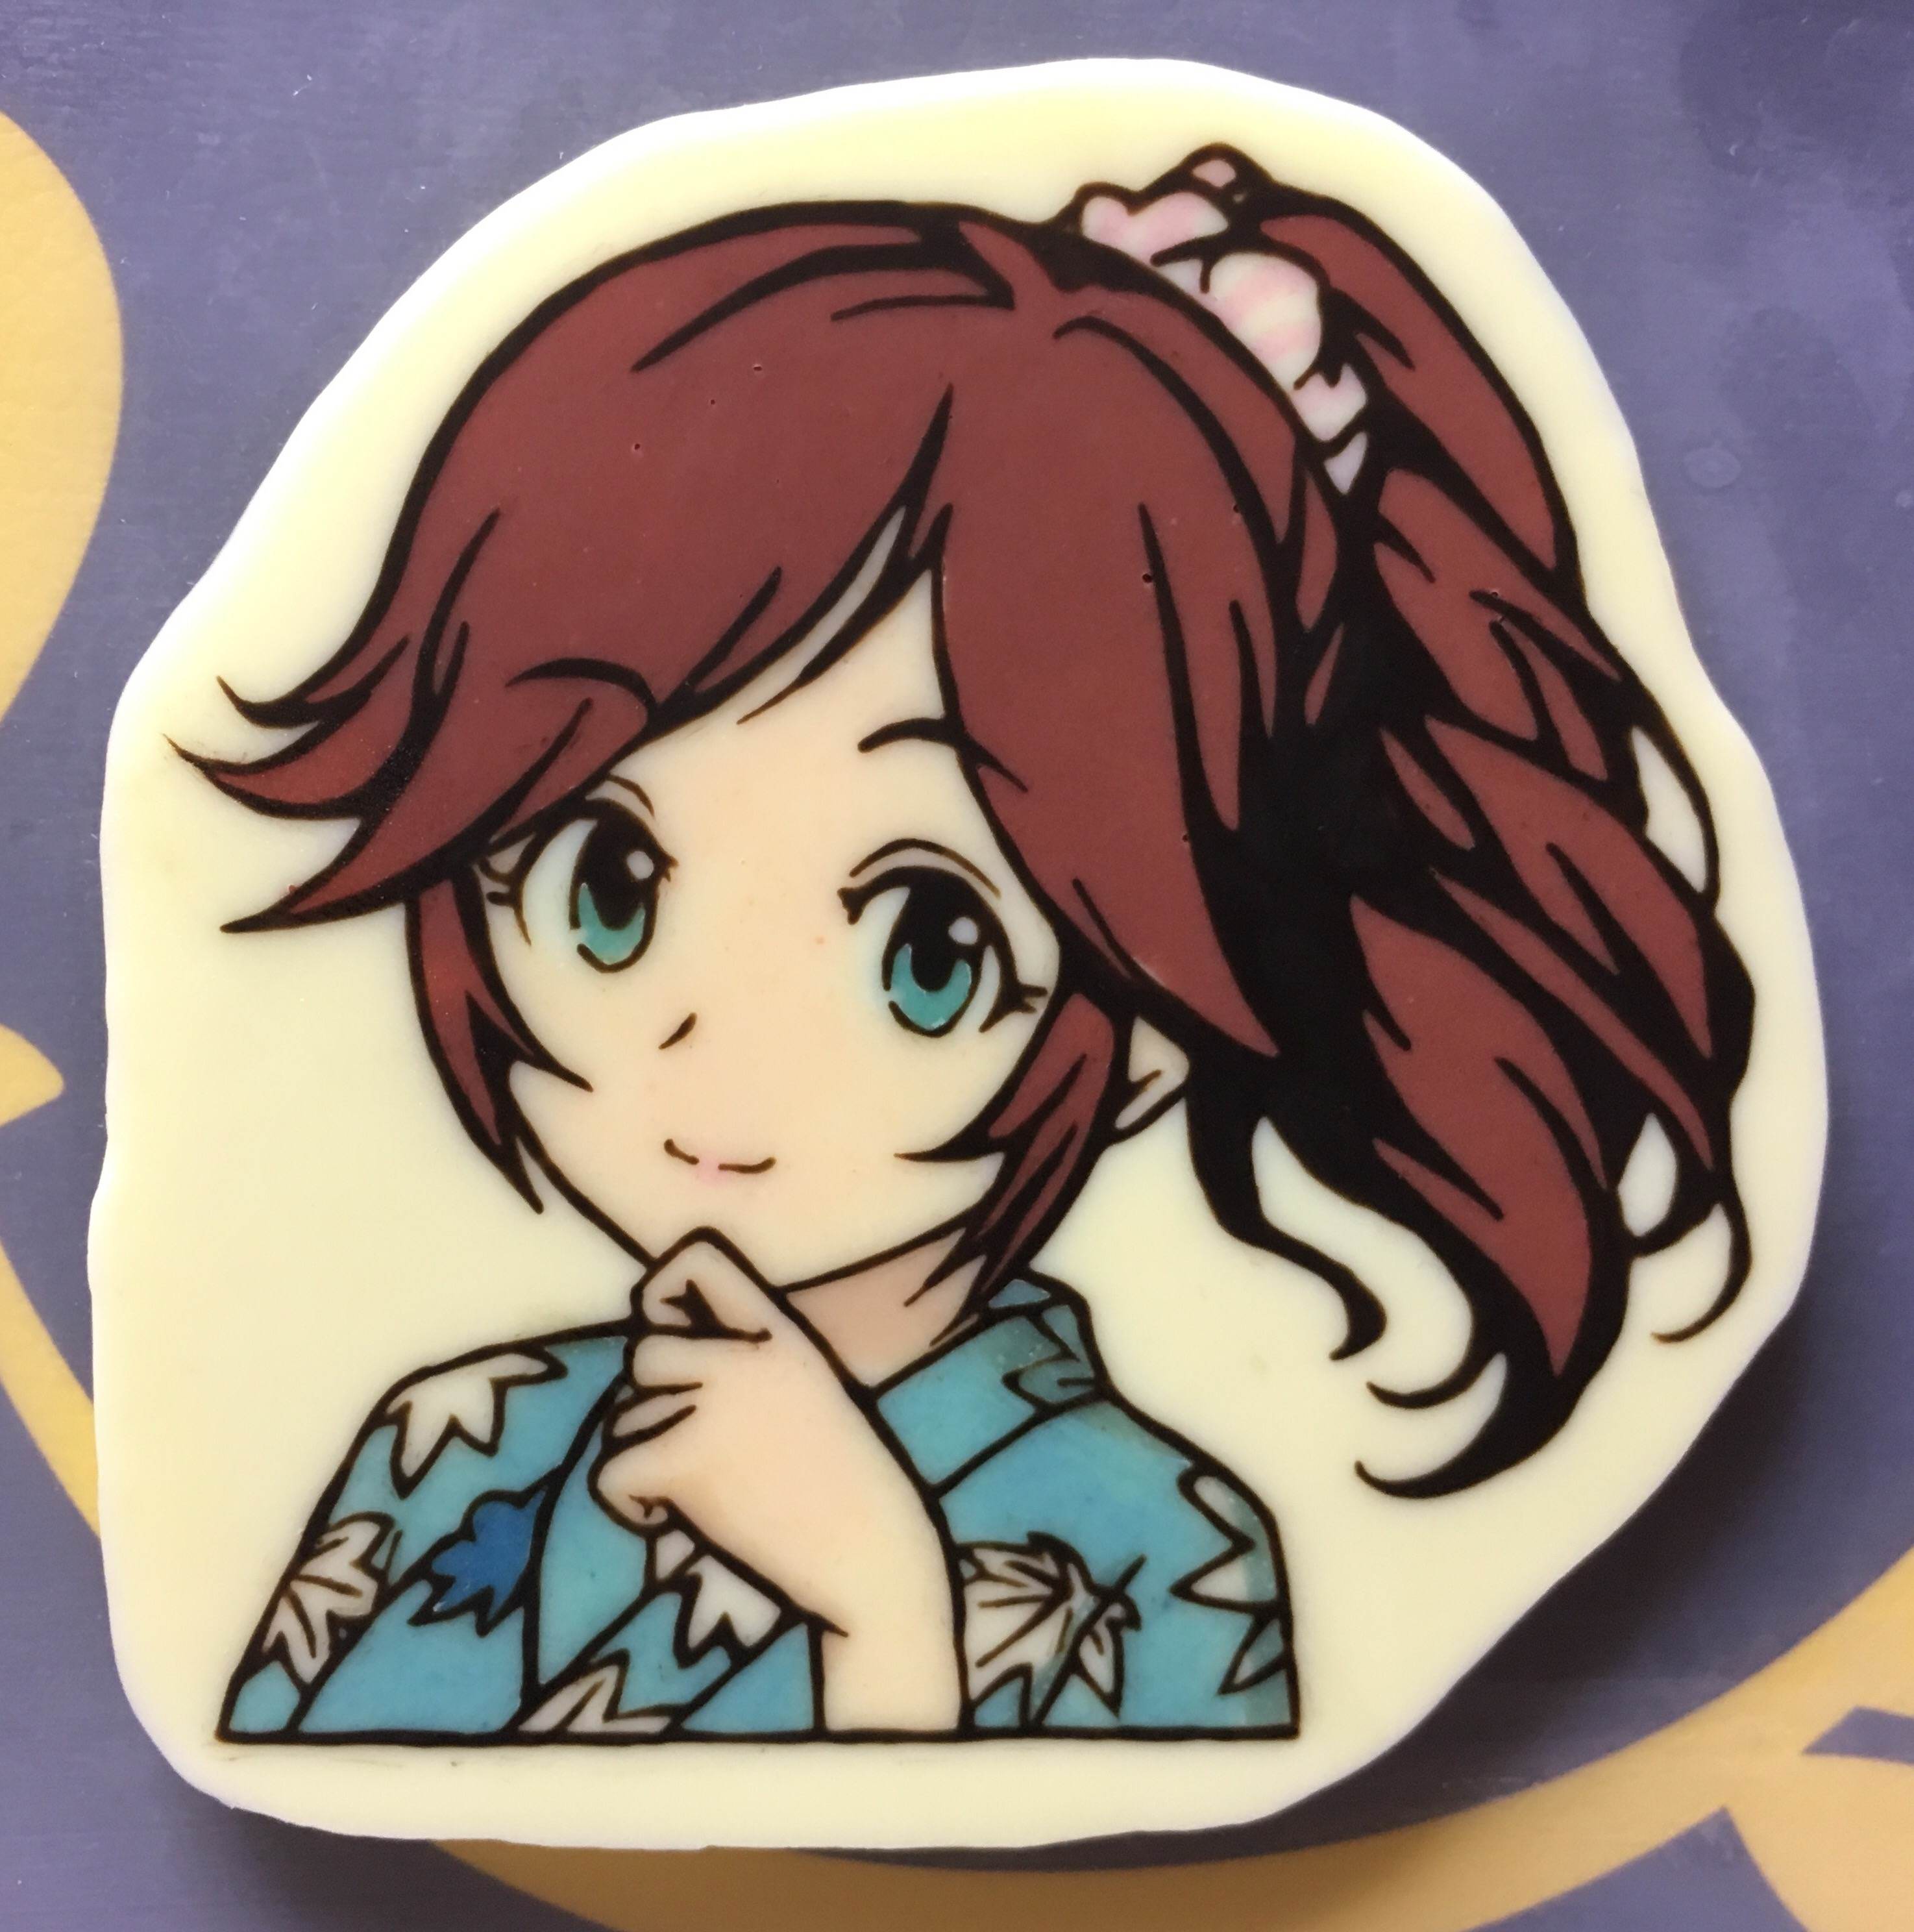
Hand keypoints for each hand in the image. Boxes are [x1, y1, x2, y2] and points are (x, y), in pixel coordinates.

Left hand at [593, 1234, 960, 1730]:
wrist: (874, 1559)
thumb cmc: (844, 1487)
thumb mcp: (809, 1392)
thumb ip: (746, 1364)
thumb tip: (652, 1358)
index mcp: (779, 1332)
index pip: (693, 1262)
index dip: (662, 1296)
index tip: (668, 1335)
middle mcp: (741, 1356)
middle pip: (644, 1356)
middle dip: (653, 1405)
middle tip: (698, 1453)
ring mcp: (710, 1405)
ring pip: (625, 1420)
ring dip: (646, 1460)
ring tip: (709, 1493)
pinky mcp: (683, 1461)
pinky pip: (612, 1472)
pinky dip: (631, 1504)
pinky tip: (673, 1521)